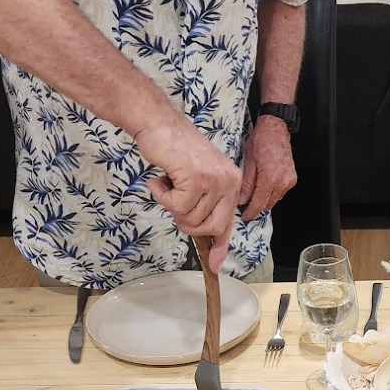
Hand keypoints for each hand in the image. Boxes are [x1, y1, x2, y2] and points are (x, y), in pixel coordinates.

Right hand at [138, 117, 242, 268]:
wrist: (158, 124)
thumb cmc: (174, 150)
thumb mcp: (197, 178)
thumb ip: (204, 205)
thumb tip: (204, 242)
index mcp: (232, 182)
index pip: (227, 222)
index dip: (219, 245)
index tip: (214, 265)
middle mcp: (228, 182)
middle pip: (212, 227)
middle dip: (189, 224)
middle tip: (174, 205)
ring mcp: (214, 181)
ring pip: (191, 218)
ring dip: (172, 206)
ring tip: (168, 183)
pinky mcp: (196, 179)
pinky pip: (177, 207)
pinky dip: (163, 197)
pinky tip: (160, 180)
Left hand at [239, 117, 296, 218]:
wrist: (276, 129)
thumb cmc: (261, 141)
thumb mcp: (248, 162)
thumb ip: (246, 184)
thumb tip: (242, 200)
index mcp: (270, 179)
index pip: (259, 204)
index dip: (251, 212)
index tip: (245, 216)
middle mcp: (282, 182)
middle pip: (268, 204)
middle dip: (256, 206)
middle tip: (245, 205)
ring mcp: (289, 181)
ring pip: (274, 199)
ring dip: (264, 199)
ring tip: (253, 193)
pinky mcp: (292, 178)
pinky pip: (280, 192)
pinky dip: (271, 192)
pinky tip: (264, 185)